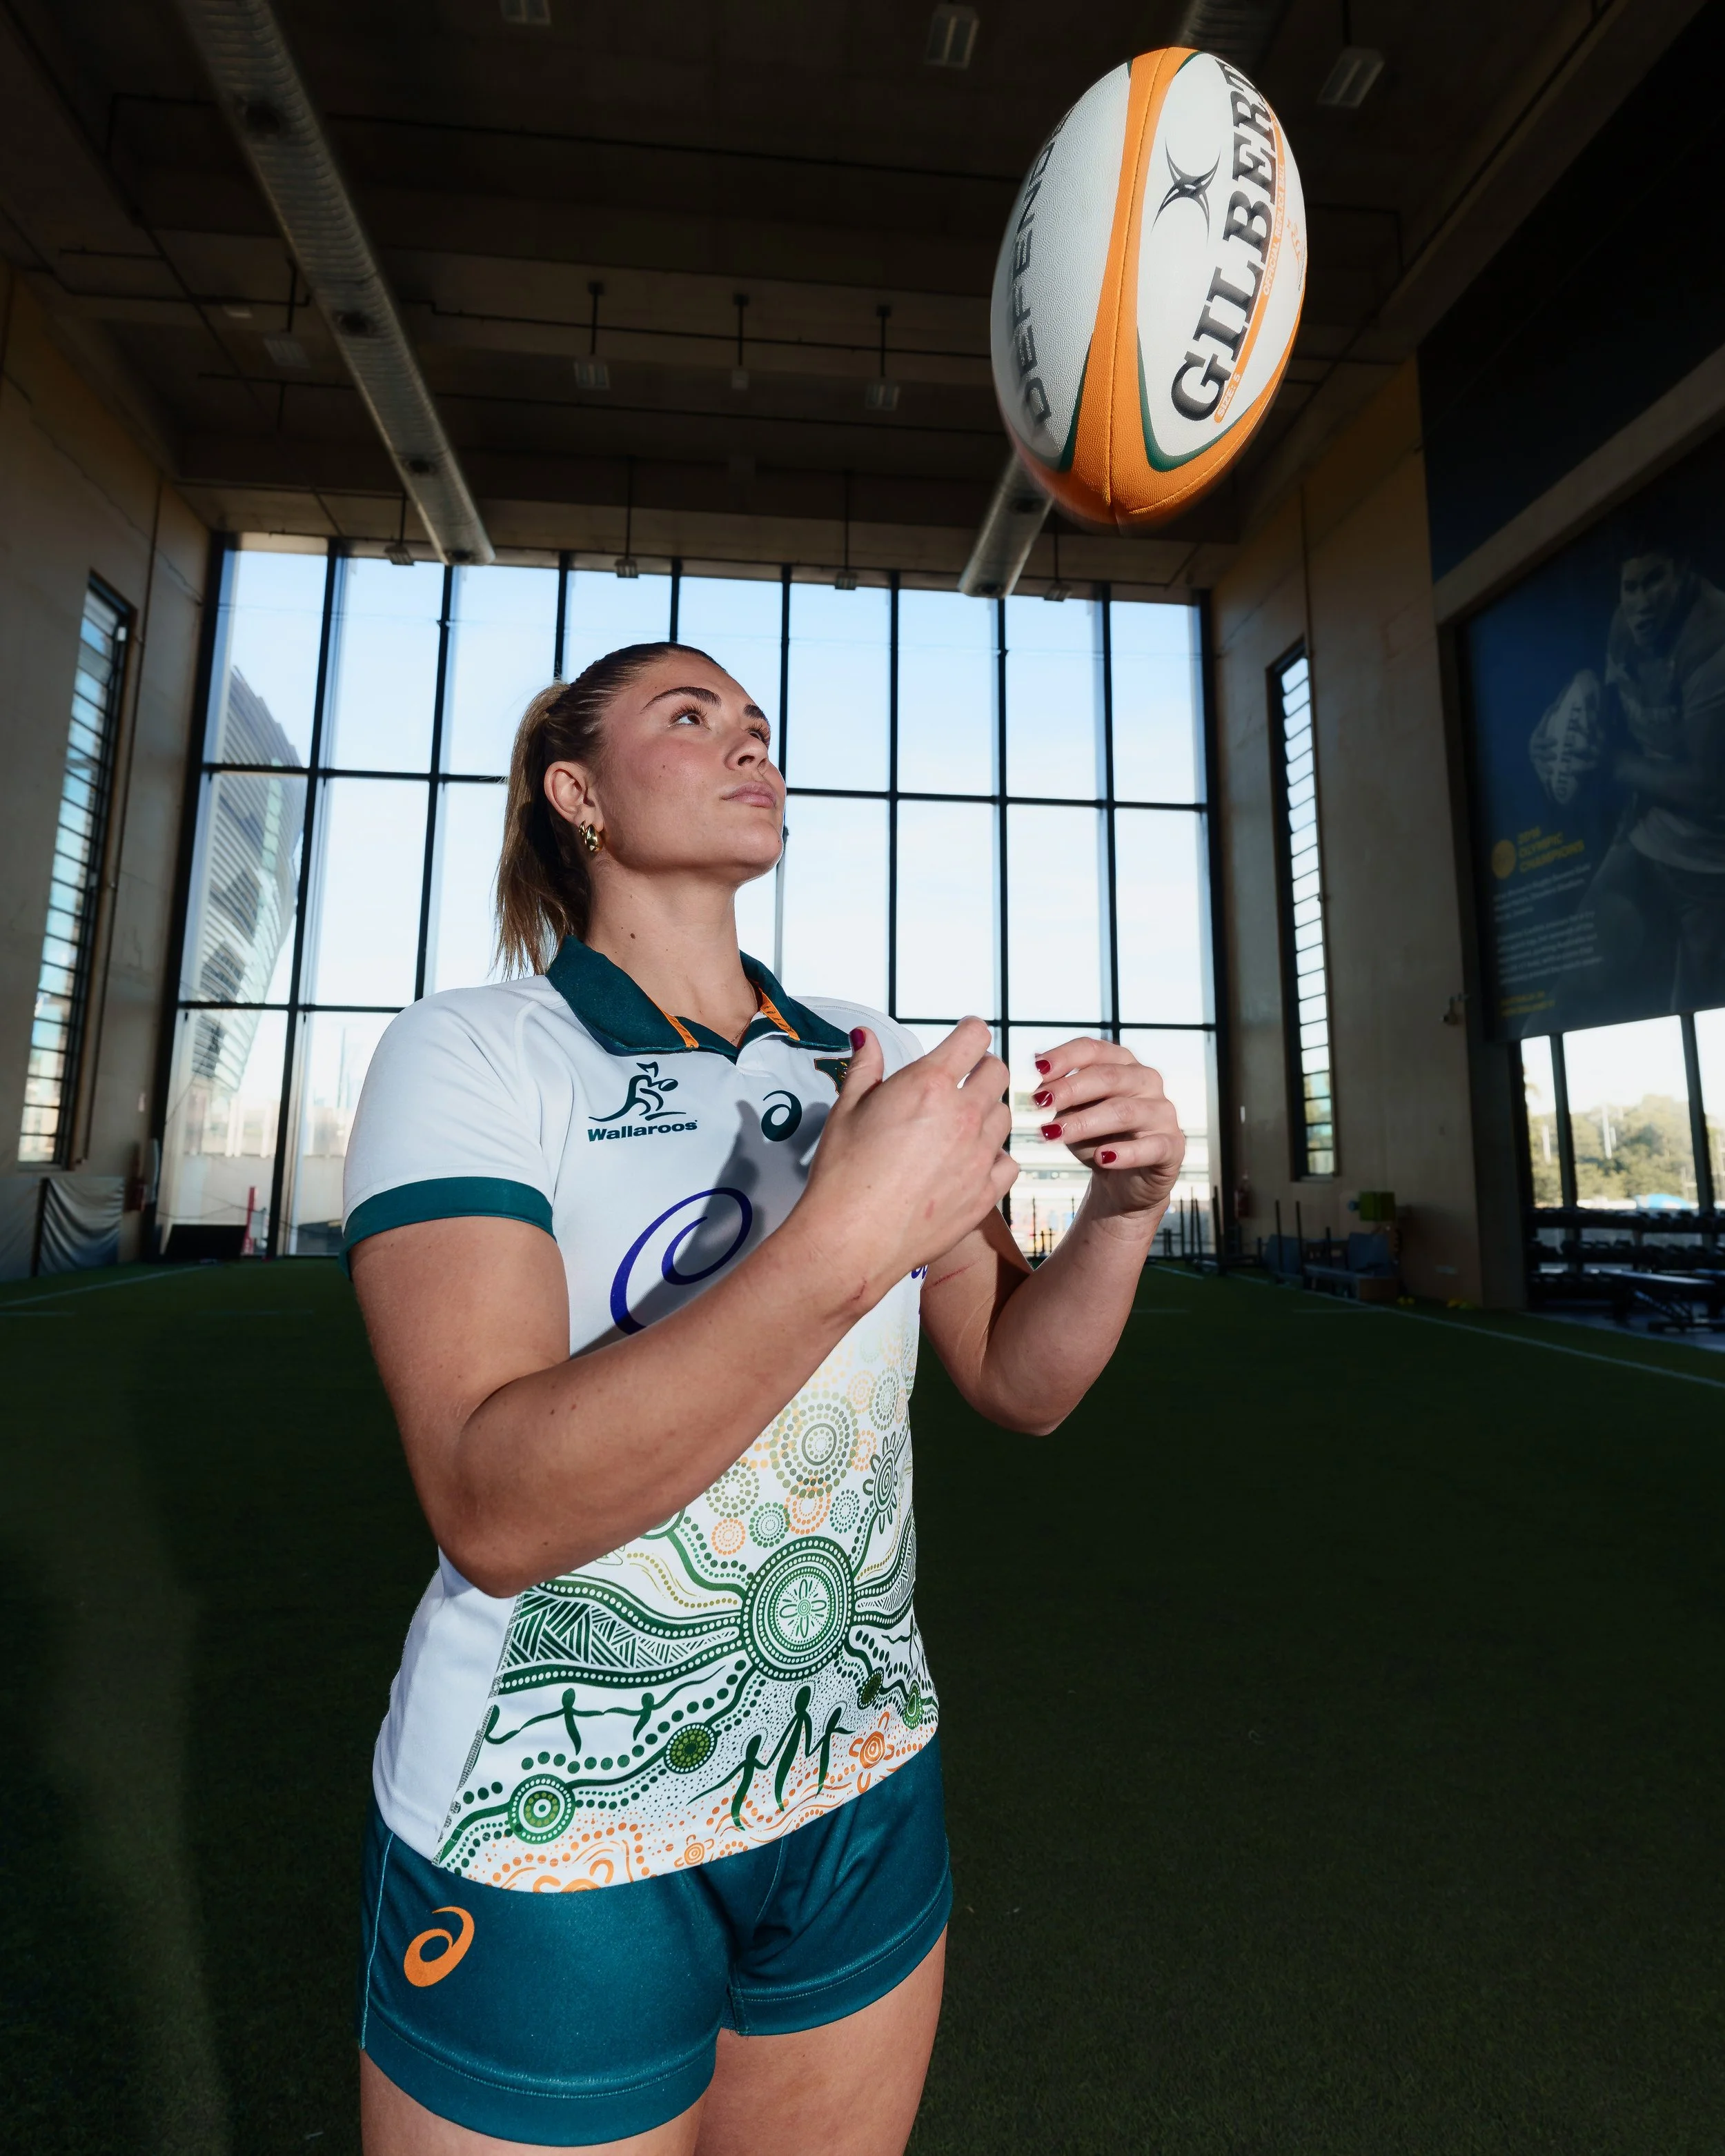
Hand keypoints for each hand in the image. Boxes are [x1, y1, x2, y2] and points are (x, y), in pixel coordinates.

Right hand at [799, 1017, 1017, 1286]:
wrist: (853, 1238)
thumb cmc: (844, 1172)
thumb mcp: (846, 1109)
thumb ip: (865, 1067)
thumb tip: (867, 1036)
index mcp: (929, 1084)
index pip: (974, 1037)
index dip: (970, 1032)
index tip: (966, 1036)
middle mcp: (964, 1114)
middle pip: (997, 1073)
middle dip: (982, 1069)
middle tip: (963, 1080)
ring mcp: (980, 1156)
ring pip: (1004, 1118)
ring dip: (987, 1114)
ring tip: (960, 1126)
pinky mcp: (985, 1193)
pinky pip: (1008, 1163)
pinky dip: (994, 1159)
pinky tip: (971, 1163)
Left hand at [1031, 1038, 1185, 1221]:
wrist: (1123, 1182)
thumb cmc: (1096, 1138)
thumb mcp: (1072, 1113)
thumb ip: (1061, 1093)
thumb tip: (1038, 1066)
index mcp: (1122, 1064)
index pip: (1093, 1049)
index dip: (1065, 1056)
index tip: (1037, 1070)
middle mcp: (1146, 1081)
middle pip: (1108, 1077)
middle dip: (1070, 1089)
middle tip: (1039, 1103)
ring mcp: (1163, 1112)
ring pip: (1124, 1111)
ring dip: (1085, 1122)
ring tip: (1054, 1134)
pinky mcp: (1172, 1146)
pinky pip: (1151, 1146)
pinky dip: (1125, 1152)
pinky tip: (1102, 1158)